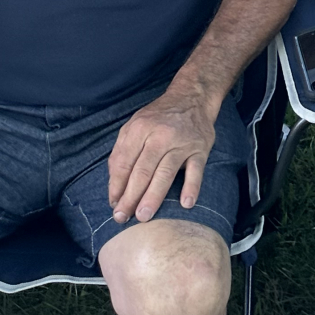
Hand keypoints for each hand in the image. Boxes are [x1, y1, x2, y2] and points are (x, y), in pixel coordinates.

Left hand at [107, 84, 216, 222]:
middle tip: (122, 218)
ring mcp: (181, 142)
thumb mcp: (135, 125)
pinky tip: (186, 203)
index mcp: (140, 129)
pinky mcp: (200, 148)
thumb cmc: (159, 117)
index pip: (124, 161)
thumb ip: (122, 151)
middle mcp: (160, 135)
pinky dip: (191, 186)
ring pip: (165, 172)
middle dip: (131, 196)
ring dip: (154, 196)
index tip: (113, 204)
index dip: (116, 185)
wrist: (192, 97)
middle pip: (143, 170)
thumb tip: (114, 184)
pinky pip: (196, 170)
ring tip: (144, 216)